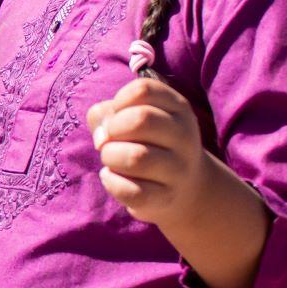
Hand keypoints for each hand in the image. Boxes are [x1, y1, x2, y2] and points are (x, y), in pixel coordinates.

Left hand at [86, 77, 209, 227]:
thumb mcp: (131, 118)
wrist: (185, 188)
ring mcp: (179, 169)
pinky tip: (112, 178)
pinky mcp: (166, 197)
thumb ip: (106, 114)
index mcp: (177, 108)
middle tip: (110, 140)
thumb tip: (101, 136)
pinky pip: (131, 191)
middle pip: (140, 120)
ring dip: (110, 157)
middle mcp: (184, 135)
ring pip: (136, 158)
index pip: (142, 90)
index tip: (118, 116)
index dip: (118, 102)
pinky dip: (111, 182)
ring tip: (113, 160)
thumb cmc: (147, 143)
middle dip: (113, 130)